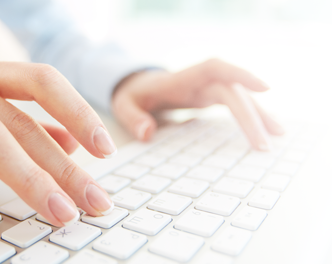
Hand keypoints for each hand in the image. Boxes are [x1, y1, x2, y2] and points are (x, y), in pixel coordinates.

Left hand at [112, 59, 284, 149]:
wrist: (137, 87)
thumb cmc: (133, 94)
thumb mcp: (124, 104)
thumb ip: (132, 117)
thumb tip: (147, 133)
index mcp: (182, 78)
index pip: (215, 69)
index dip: (239, 74)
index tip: (264, 88)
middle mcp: (200, 81)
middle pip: (233, 91)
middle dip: (251, 115)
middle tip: (264, 143)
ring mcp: (208, 89)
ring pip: (240, 97)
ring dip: (260, 114)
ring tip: (278, 136)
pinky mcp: (211, 98)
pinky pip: (236, 104)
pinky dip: (251, 117)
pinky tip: (266, 131)